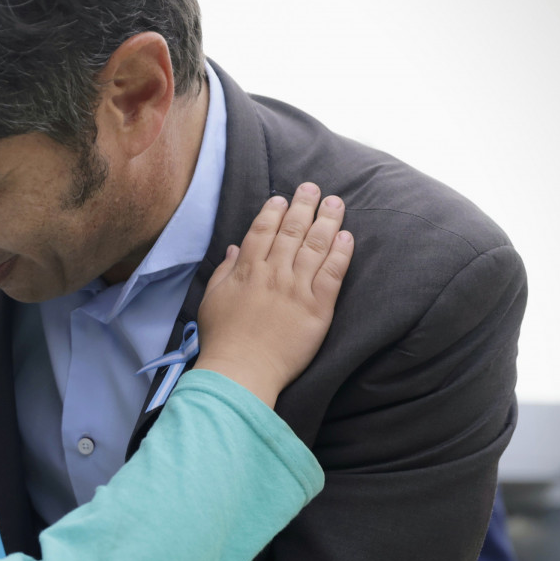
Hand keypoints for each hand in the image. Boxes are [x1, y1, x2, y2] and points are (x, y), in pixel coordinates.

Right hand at [194, 182, 352, 406]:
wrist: (241, 372)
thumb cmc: (222, 341)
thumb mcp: (212, 301)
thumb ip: (225, 271)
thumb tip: (235, 249)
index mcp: (247, 271)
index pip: (263, 231)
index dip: (274, 211)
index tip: (283, 198)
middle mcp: (273, 274)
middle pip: (292, 231)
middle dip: (304, 205)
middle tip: (313, 188)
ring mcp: (296, 289)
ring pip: (315, 245)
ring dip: (327, 220)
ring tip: (335, 202)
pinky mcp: (317, 308)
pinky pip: (333, 273)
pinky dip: (341, 252)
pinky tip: (347, 236)